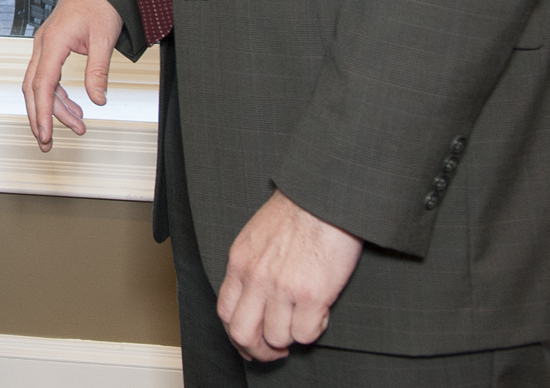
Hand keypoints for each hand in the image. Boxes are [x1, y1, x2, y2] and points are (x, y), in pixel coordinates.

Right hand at [20, 0, 121, 151]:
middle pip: (33, 89)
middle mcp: (43, 45)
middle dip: (40, 117)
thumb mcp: (103, 40)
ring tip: (76, 126)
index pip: (42, 86)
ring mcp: (46, 45)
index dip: (42, 113)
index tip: (45, 134)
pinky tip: (74, 106)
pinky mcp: (53, 46)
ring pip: (41, 85)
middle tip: (48, 142)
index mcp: (52, 42)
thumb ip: (98, 72)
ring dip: (55, 108)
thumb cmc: (99, 3)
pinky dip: (60, 95)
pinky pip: (49, 76)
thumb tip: (97, 100)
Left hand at [216, 190, 362, 360]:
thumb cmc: (296, 212)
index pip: (225, 312)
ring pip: (277, 338)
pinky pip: (305, 334)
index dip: (238, 335)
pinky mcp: (311, 295)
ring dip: (291, 337)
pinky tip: (319, 315)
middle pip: (243, 334)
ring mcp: (282, 288)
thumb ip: (251, 266)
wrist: (323, 198)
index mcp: (240, 262)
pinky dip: (313, 330)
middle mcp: (256, 278)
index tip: (252, 341)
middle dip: (259, 350)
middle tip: (274, 351)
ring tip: (303, 322)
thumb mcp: (257, 236)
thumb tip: (253, 297)